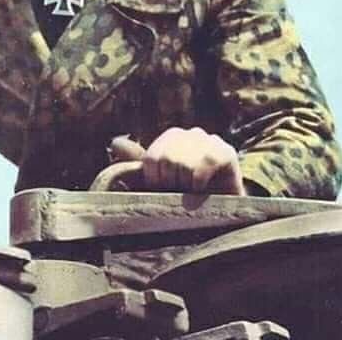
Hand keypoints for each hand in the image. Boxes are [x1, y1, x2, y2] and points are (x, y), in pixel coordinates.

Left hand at [109, 128, 245, 194]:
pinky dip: (199, 181)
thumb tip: (115, 142)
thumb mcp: (160, 180)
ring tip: (192, 193)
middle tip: (181, 194)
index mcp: (172, 137)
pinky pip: (205, 162)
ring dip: (185, 185)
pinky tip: (202, 189)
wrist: (223, 208)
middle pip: (167, 159)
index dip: (155, 181)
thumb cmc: (188, 194)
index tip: (163, 191)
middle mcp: (190, 133)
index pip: (151, 157)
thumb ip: (138, 162)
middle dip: (171, 184)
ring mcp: (209, 140)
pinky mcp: (225, 151)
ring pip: (184, 163)